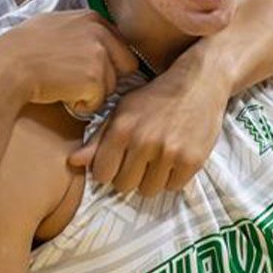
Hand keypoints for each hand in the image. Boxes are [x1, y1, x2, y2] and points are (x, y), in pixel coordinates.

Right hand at [0, 10, 138, 114]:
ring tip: (62, 86)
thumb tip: (94, 34)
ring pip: (111, 86)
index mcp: (92, 18)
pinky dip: (81, 106)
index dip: (105, 62)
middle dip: (106, 78)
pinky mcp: (94, 78)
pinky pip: (98, 102)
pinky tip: (61, 95)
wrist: (5, 67)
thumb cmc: (20, 49)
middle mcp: (100, 32)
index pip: (119, 45)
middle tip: (76, 82)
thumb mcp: (51, 24)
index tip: (85, 70)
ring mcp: (99, 55)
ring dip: (91, 93)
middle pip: (125, 65)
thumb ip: (78, 28)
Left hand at [71, 58, 227, 195]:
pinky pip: (173, 187)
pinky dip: (172, 177)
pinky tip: (173, 158)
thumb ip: (98, 139)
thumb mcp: (122, 110)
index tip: (116, 162)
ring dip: (151, 178)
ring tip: (157, 158)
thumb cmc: (155, 97)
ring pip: (149, 190)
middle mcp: (144, 142)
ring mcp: (169, 153)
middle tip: (139, 158)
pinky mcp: (192, 161)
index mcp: (122, 129)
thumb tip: (73, 162)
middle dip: (129, 175)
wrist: (199, 82)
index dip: (108, 170)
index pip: (102, 174)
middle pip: (124, 186)